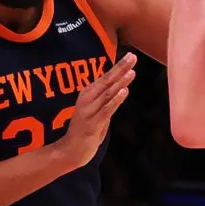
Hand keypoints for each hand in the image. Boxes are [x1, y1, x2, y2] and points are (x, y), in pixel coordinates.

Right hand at [57, 52, 136, 167]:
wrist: (70, 150)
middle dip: (121, 68)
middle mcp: (87, 99)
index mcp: (88, 94)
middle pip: (107, 81)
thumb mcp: (97, 110)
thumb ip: (106, 99)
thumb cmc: (85, 129)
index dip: (119, 66)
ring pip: (108, 93)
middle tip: (133, 56)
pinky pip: (107, 110)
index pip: (106, 77)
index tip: (131, 55)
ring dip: (121, 82)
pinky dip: (116, 100)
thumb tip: (120, 86)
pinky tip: (125, 91)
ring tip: (132, 72)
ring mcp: (90, 111)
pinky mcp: (93, 123)